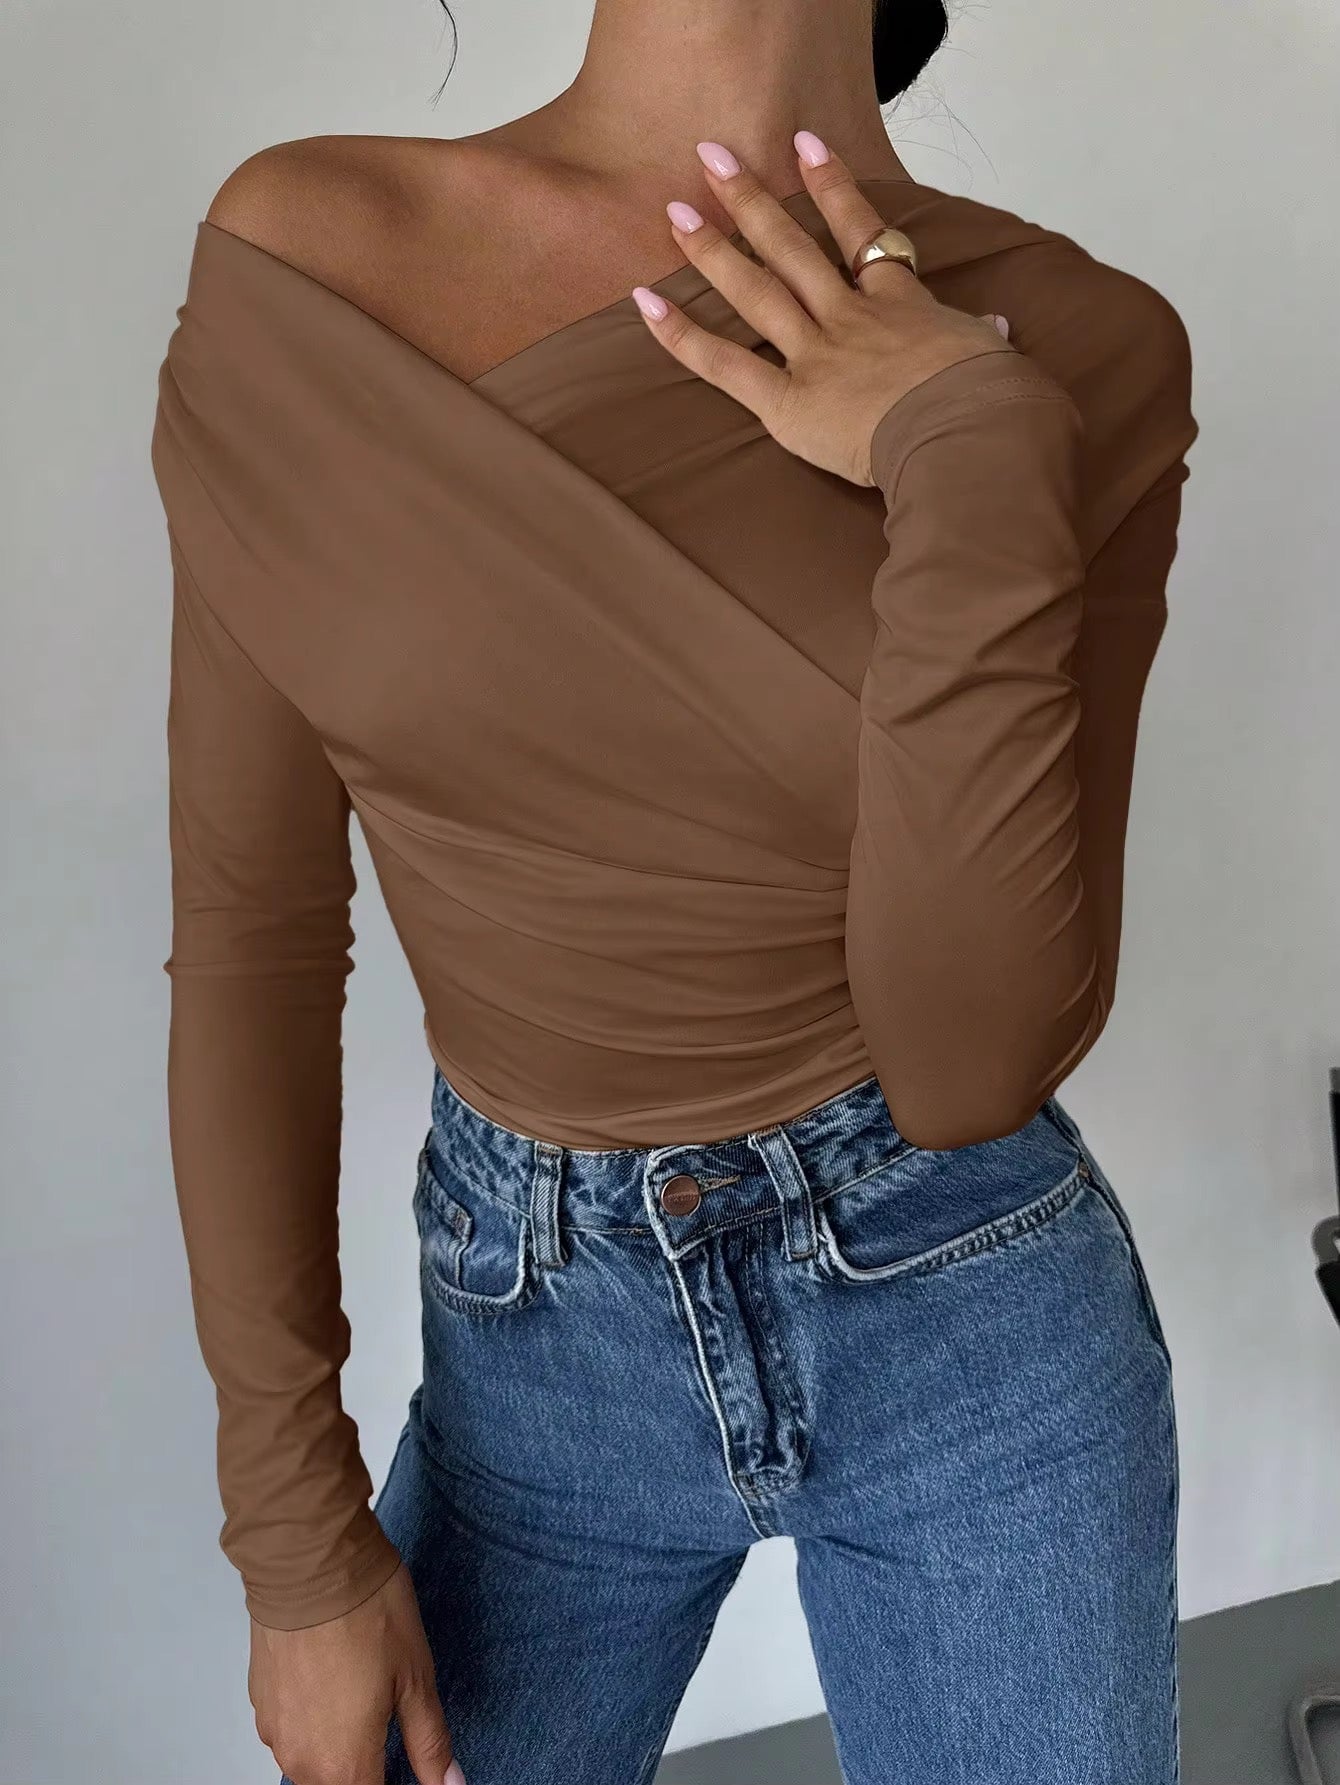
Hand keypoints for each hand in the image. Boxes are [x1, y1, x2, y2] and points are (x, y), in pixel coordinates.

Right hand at [249, 1562, 463, 1784]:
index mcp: (344, 1763)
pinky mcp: (260, 1702)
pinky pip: (291, 1732)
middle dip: (367, 1769)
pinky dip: (313, 1720)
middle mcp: (301, 1759)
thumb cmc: (366, 1611)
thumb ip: (430, 1743)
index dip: (395, 1782)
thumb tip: (448, 1783)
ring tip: (363, 1697)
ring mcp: (275, 1731)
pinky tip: (333, 1681)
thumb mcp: (416, 1677)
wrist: (309, 1561)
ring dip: (337, 1748)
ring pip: (312, 1764)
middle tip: (388, 1724)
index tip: (405, 1762)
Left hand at [631, 132, 1014, 486]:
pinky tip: (648, 304)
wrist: (972, 432)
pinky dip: (683, 337)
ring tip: (675, 213)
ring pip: (757, 290)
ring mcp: (816, 355)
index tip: (806, 144)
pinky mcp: (789, 403)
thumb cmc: (993, 401)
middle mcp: (851, 318)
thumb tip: (997, 331)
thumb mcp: (994, 357)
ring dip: (713, 249)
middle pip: (794, 248)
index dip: (833, 187)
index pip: (861, 234)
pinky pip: (726, 366)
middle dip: (751, 200)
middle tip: (714, 157)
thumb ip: (984, 339)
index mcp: (902, 306)